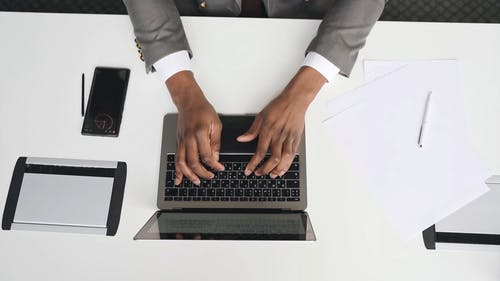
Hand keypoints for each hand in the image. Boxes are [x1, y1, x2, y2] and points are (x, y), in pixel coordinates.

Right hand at [166, 71, 223, 185]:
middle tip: (210, 176)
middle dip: (202, 173)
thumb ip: (216, 142)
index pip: (207, 155)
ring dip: (189, 175)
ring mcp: (181, 141)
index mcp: (200, 133)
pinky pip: (176, 159)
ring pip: (182, 163)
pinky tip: (179, 178)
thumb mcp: (216, 124)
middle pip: (193, 162)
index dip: (214, 165)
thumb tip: (216, 157)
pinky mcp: (178, 142)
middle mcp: (189, 138)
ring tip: (196, 181)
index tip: (220, 168)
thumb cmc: (203, 110)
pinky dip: (177, 170)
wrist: (189, 102)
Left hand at [237, 67, 325, 177]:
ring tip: (271, 175)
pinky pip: (292, 155)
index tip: (249, 171)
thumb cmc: (279, 106)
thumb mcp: (261, 116)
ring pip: (284, 159)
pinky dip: (287, 164)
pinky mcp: (296, 139)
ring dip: (277, 169)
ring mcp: (288, 138)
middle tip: (259, 174)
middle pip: (272, 158)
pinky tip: (283, 169)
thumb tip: (241, 139)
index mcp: (268, 130)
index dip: (253, 164)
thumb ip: (252, 130)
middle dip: (265, 169)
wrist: (295, 100)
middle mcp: (278, 136)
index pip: (259, 152)